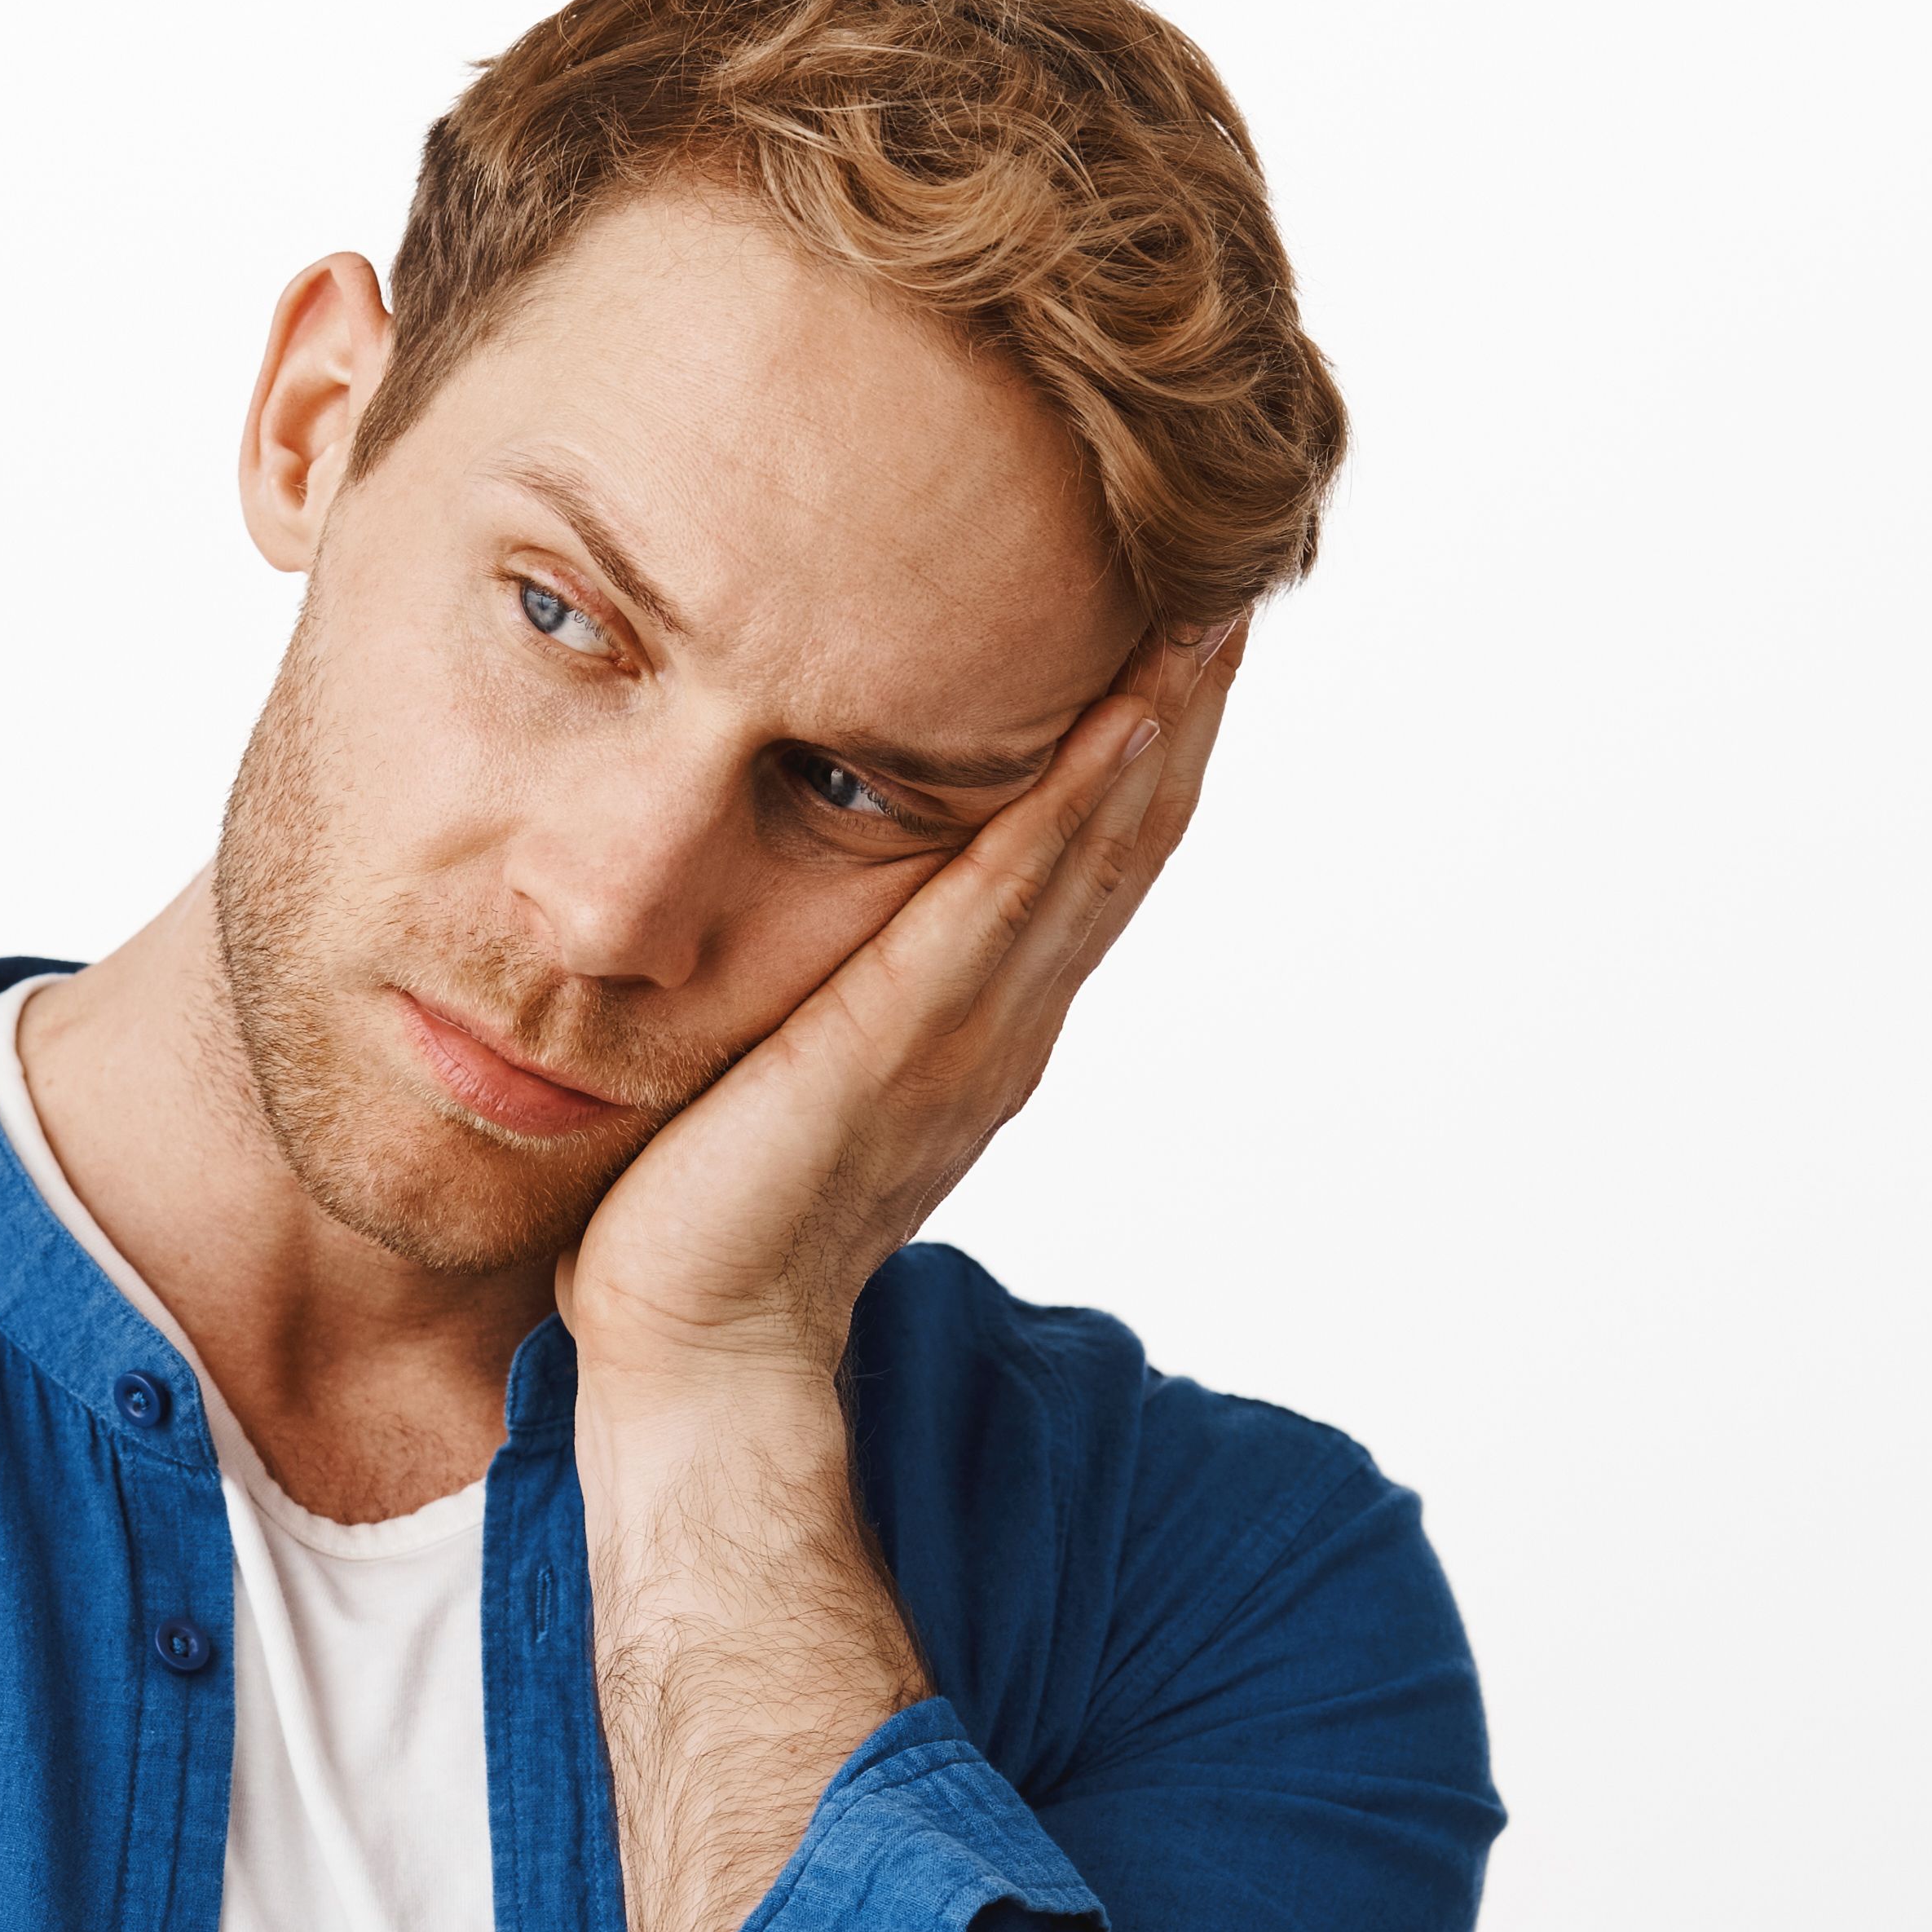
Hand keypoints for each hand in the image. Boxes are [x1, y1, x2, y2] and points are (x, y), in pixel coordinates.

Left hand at [558, 618, 1248, 1394]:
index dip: (1140, 753)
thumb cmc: (711, 1219)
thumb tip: (790, 917)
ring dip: (1155, 727)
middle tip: (1232, 583)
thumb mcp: (785, 1071)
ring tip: (1206, 610)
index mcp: (978, 1029)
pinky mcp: (906, 1042)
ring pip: (1093, 851)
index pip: (1084, 865)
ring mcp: (969, 1035)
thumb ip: (826, 1004)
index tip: (1172, 636)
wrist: (699, 1348)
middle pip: (1124, 840)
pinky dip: (1071, 803)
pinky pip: (1007, 898)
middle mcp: (1002, 1025)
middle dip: (1179, 711)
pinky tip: (1116, 714)